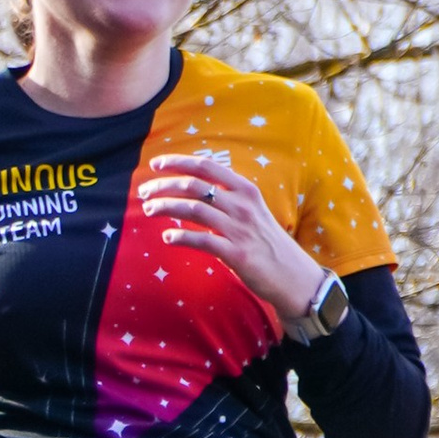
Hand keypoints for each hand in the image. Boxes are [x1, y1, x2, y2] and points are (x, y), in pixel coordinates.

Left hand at [140, 151, 323, 325]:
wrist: (295, 276)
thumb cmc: (267, 243)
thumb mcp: (252, 212)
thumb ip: (226, 200)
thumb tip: (192, 192)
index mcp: (246, 190)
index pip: (206, 167)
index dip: (178, 162)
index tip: (155, 163)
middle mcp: (242, 205)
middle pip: (194, 186)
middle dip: (163, 186)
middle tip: (143, 192)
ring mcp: (240, 229)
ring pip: (193, 210)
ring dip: (166, 207)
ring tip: (148, 210)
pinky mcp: (237, 254)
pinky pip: (202, 241)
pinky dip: (181, 238)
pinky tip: (167, 238)